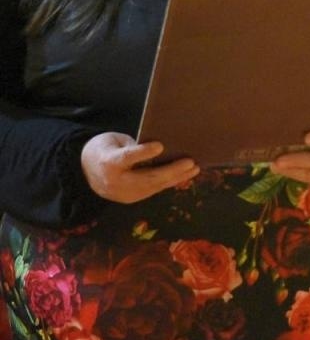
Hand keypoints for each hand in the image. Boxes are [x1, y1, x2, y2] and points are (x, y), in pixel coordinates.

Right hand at [81, 132, 197, 203]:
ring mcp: (123, 193)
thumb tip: (160, 147)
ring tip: (194, 169)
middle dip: (170, 171)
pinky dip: (170, 182)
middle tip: (190, 162)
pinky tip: (184, 176)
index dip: (143, 152)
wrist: (85, 172)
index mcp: (108, 162)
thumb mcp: (112, 141)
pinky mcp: (131, 199)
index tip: (160, 146)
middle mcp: (115, 181)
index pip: (127, 157)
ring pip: (153, 187)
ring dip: (176, 178)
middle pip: (146, 177)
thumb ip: (132, 145)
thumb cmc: (104, 149)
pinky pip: (153, 190)